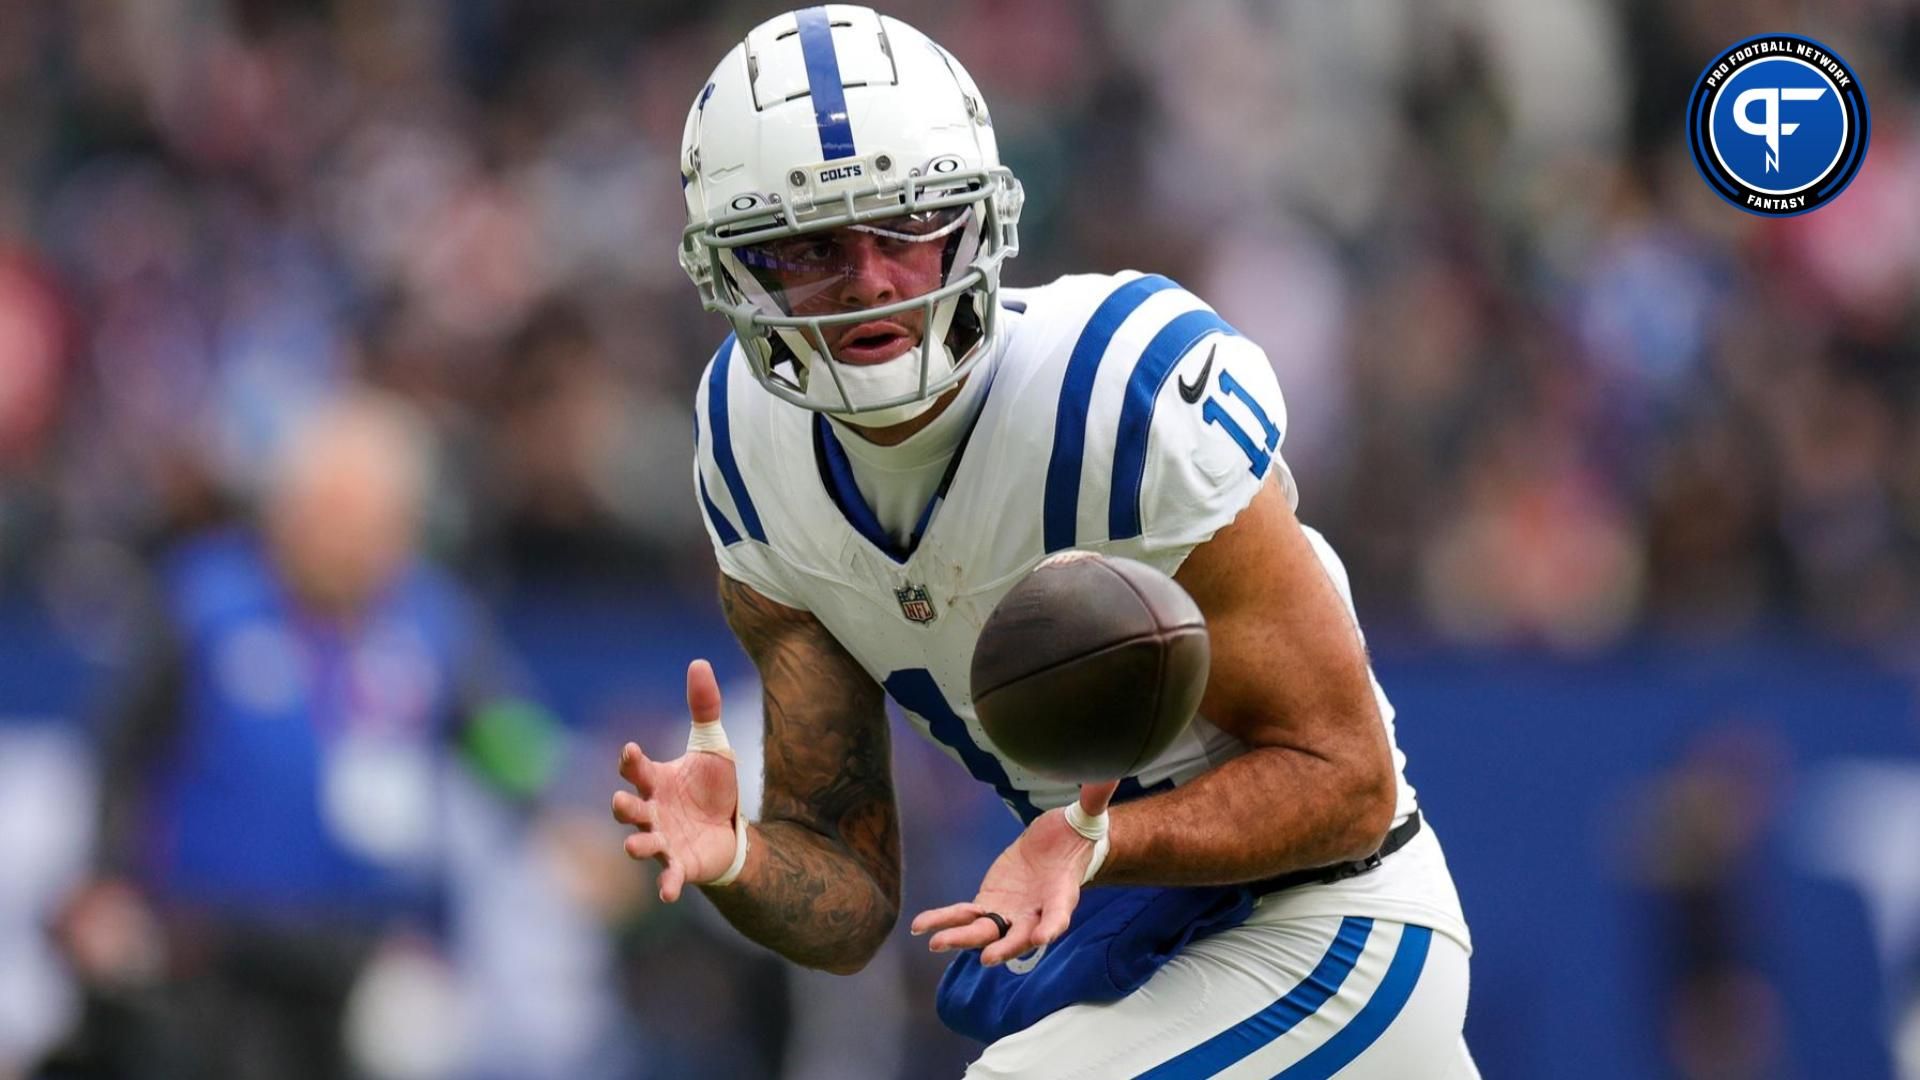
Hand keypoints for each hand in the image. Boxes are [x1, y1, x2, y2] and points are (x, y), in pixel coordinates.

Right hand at [612, 659, 741, 901]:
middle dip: (622, 806)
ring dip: (637, 846)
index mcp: (655, 781)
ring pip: (641, 843)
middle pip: (629, 808)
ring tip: (634, 847)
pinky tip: (668, 893)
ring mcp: (662, 840)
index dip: (631, 760)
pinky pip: (669, 876)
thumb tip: (699, 661)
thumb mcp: (713, 745)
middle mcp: (652, 811)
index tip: (631, 750)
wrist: (731, 829)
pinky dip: (667, 884)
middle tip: (619, 801)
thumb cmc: (711, 788)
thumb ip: (704, 707)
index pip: (635, 769)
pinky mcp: (679, 865)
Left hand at [910, 780, 1118, 965]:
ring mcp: (1010, 912)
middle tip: (988, 958)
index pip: (1059, 914)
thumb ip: (1094, 800)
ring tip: (937, 943)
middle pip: (1019, 935)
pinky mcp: (989, 904)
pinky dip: (945, 921)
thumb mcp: (1085, 817)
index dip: (1052, 925)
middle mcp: (1035, 913)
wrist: (1057, 847)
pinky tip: (921, 927)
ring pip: (985, 931)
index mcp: (1061, 895)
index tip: (1043, 937)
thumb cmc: (1073, 836)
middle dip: (1003, 947)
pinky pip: (965, 916)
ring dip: (962, 939)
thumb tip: (1107, 772)